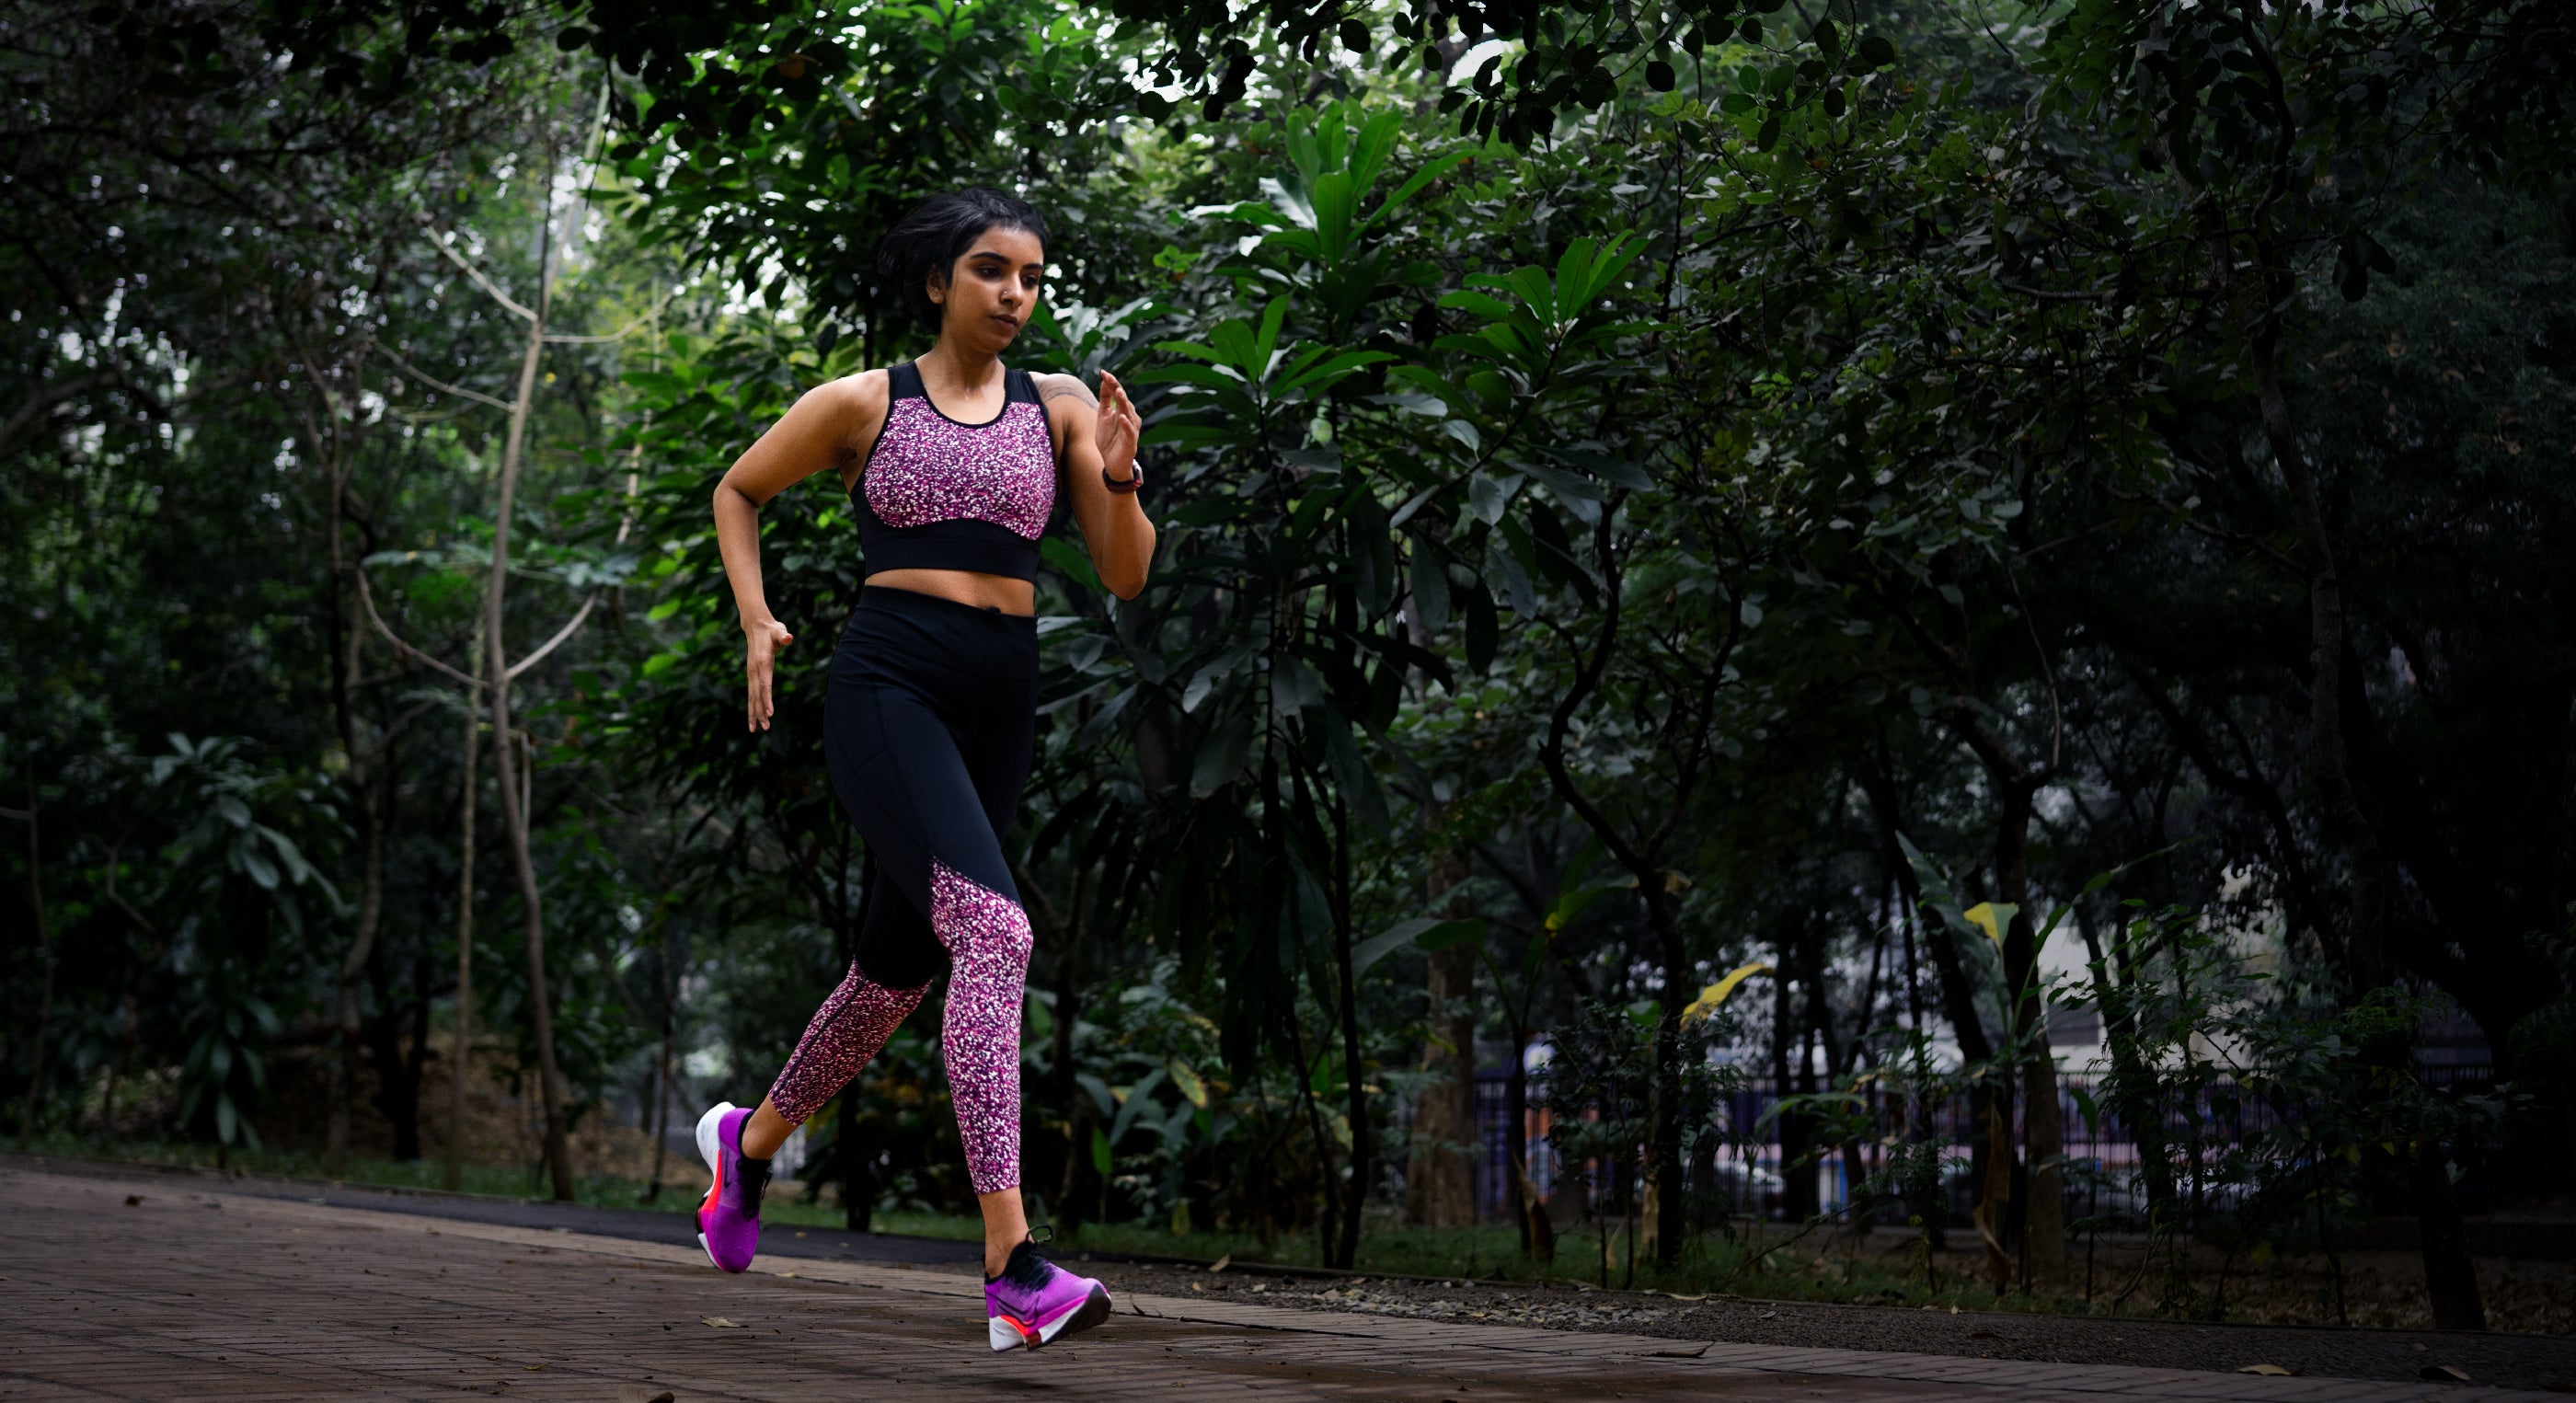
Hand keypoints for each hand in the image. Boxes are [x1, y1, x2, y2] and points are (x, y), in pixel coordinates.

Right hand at [743, 617, 793, 731]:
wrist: (756, 627)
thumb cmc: (771, 630)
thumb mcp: (779, 630)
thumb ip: (783, 635)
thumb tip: (788, 637)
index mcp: (762, 662)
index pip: (765, 684)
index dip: (767, 699)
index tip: (770, 712)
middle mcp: (754, 670)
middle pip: (757, 695)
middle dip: (760, 712)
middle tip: (765, 727)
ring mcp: (751, 674)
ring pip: (752, 697)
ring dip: (754, 713)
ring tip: (756, 730)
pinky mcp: (751, 676)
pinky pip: (751, 694)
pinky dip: (752, 707)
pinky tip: (754, 719)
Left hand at [1095, 370, 1140, 482]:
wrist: (1112, 464)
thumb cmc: (1109, 440)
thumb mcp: (1103, 416)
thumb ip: (1105, 400)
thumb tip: (1104, 380)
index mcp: (1123, 410)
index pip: (1117, 393)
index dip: (1111, 382)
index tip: (1103, 372)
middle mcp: (1130, 417)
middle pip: (1124, 400)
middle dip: (1117, 388)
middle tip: (1110, 378)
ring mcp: (1131, 430)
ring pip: (1129, 413)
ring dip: (1124, 402)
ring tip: (1118, 392)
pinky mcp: (1131, 442)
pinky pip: (1130, 432)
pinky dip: (1126, 424)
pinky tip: (1121, 417)